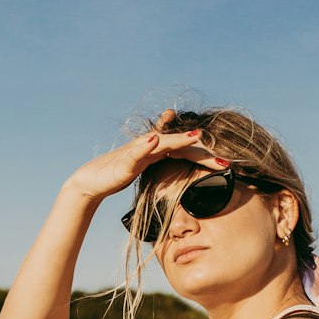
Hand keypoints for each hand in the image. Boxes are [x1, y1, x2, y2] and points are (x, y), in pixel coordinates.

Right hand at [62, 108, 219, 204]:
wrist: (91, 181)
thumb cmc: (118, 177)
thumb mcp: (145, 176)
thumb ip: (161, 174)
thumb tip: (183, 182)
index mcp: (160, 153)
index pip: (188, 153)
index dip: (207, 158)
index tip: (228, 167)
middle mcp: (151, 147)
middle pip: (181, 146)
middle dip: (203, 152)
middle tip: (225, 160)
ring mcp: (138, 150)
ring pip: (162, 141)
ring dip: (179, 138)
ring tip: (197, 136)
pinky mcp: (125, 159)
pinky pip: (136, 151)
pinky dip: (146, 144)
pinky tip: (154, 140)